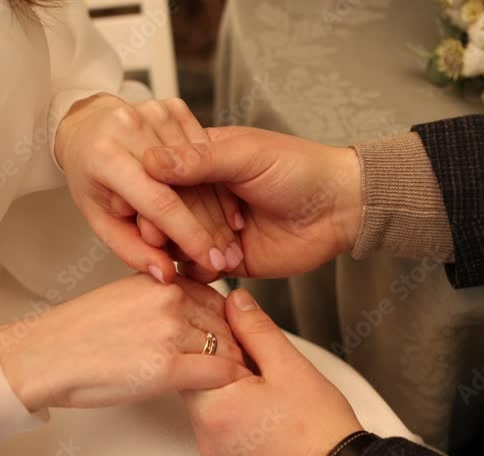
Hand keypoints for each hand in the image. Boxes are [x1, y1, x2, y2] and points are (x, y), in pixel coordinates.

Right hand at [0, 275, 251, 410]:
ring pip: (226, 347)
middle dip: (233, 345)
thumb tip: (194, 308)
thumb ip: (162, 295)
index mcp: (161, 280)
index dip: (227, 323)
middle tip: (238, 365)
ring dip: (231, 365)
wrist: (45, 358)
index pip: (217, 298)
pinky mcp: (166, 367)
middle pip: (225, 323)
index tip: (231, 340)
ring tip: (232, 381)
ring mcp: (170, 332)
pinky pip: (217, 372)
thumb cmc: (78, 333)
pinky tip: (225, 391)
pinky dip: (227, 382)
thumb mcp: (126, 295)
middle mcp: (169, 299)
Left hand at [55, 94, 243, 282]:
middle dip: (211, 228)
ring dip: (219, 207)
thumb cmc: (91, 177)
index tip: (210, 261)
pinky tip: (221, 206)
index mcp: (106, 156)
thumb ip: (132, 250)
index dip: (189, 235)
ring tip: (229, 238)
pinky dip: (216, 180)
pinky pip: (205, 150)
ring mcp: (154, 112)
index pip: (158, 202)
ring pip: (201, 169)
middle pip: (185, 187)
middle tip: (226, 258)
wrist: (86, 129)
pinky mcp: (173, 106)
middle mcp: (130, 127)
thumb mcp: (101, 219)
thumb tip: (166, 275)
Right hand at [142, 127, 362, 281]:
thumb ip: (199, 160)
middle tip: (163, 236)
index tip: (142, 202)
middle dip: (165, 226)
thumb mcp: (247, 156)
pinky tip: (204, 268)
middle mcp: (204, 196)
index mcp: (203, 162)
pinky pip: (199, 269)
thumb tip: (150, 159)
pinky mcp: (229, 260)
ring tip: (188, 254)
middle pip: (165, 214)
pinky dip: (196, 271)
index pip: (161, 177)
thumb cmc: (300, 169)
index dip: (151, 191)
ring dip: (180, 250)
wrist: (341, 207)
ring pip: (178, 244)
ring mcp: (214, 229)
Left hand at [182, 288, 362, 455]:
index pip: (194, 360)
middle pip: (202, 389)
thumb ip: (256, 330)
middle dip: (227, 372)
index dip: (219, 343)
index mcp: (214, 406)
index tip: (246, 341)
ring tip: (273, 397)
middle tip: (264, 368)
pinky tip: (272, 423)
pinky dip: (243, 428)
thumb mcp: (289, 366)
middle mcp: (208, 438)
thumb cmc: (319, 429)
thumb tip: (235, 303)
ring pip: (216, 416)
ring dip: (235, 400)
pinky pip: (228, 442)